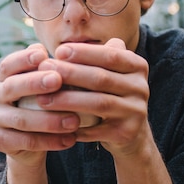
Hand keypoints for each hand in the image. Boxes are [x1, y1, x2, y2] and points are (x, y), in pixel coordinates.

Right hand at [0, 43, 78, 168]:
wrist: (32, 141)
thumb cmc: (42, 103)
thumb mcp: (44, 85)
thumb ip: (47, 68)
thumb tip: (49, 48)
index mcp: (3, 77)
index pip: (8, 64)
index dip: (24, 58)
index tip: (43, 55)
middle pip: (11, 87)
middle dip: (34, 83)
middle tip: (57, 80)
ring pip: (20, 119)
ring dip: (49, 120)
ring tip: (74, 120)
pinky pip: (25, 142)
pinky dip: (49, 141)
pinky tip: (69, 139)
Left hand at [37, 38, 152, 157]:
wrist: (131, 132)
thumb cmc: (109, 94)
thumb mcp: (108, 72)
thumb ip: (93, 58)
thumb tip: (61, 50)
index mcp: (137, 66)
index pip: (110, 55)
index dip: (83, 52)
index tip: (58, 51)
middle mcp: (141, 87)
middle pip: (101, 78)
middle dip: (70, 73)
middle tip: (44, 71)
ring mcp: (136, 111)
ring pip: (98, 103)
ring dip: (67, 100)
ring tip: (43, 99)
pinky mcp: (127, 133)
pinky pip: (96, 129)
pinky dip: (75, 126)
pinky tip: (54, 123)